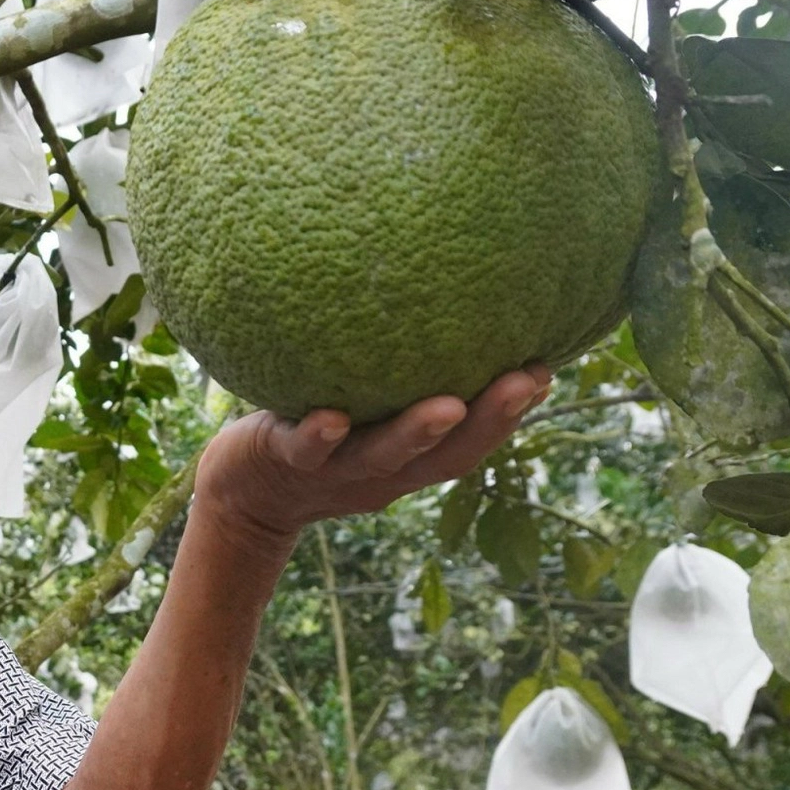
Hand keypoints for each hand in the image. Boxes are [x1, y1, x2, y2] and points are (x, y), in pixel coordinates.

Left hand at [195, 364, 552, 548]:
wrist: (242, 490)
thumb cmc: (313, 429)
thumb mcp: (365, 404)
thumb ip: (400, 372)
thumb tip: (448, 299)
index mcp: (408, 458)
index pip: (471, 440)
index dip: (510, 413)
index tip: (547, 369)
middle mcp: (380, 470)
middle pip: (444, 454)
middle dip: (490, 420)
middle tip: (528, 379)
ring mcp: (334, 468)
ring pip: (381, 455)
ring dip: (416, 433)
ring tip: (449, 405)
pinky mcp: (283, 460)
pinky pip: (304, 450)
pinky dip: (320, 437)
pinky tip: (332, 417)